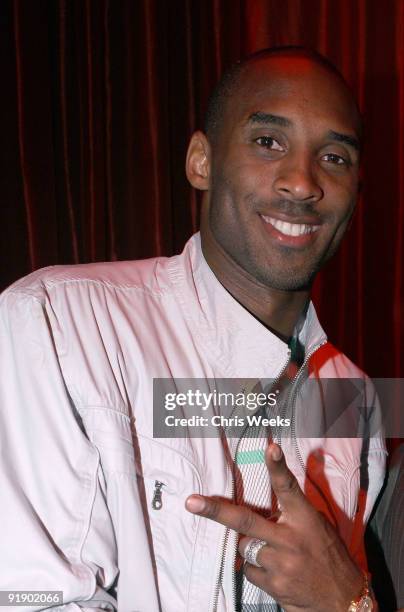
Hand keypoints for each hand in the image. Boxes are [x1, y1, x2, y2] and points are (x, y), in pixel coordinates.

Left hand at [185, 443, 363, 611]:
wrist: (345, 600)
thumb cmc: (328, 555)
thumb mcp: (317, 526)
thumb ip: (291, 513)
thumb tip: (267, 498)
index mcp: (305, 519)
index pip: (288, 488)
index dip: (278, 467)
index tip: (270, 448)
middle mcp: (291, 539)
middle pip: (246, 521)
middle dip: (215, 511)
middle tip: (192, 502)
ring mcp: (281, 564)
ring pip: (245, 547)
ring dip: (251, 547)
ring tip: (275, 553)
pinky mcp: (274, 586)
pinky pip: (250, 571)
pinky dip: (257, 569)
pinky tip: (276, 571)